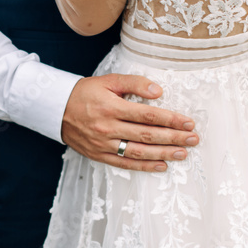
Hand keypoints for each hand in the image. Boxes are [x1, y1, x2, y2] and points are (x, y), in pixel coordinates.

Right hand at [62, 74, 199, 171]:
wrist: (55, 109)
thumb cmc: (85, 93)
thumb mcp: (108, 81)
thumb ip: (134, 83)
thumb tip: (159, 91)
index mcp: (111, 107)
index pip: (147, 115)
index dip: (170, 119)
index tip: (188, 122)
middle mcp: (107, 128)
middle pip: (146, 135)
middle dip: (173, 138)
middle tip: (193, 139)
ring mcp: (103, 144)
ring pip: (138, 152)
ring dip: (163, 154)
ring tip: (183, 153)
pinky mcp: (99, 155)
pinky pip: (125, 164)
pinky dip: (144, 166)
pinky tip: (162, 166)